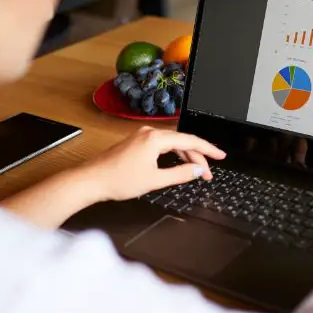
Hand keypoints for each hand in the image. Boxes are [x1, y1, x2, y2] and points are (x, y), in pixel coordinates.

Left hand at [82, 126, 225, 200]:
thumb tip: (198, 170)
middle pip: (182, 141)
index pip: (190, 140)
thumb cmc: (118, 180)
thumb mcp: (155, 180)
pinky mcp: (135, 143)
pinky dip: (172, 154)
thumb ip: (181, 174)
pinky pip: (160, 145)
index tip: (220, 156)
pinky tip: (177, 163)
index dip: (208, 149)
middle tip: (208, 172)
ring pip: (171, 143)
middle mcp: (149, 133)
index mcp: (155, 138)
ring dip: (185, 156)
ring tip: (196, 171)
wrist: (91, 180)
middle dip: (197, 156)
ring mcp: (141, 136)